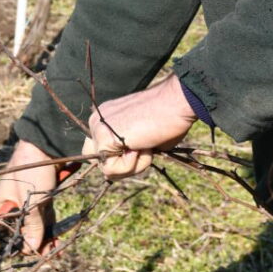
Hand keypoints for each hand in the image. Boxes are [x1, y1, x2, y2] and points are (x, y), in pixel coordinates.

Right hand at [0, 139, 57, 254]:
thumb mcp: (32, 200)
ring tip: (56, 250)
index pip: (7, 233)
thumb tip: (31, 248)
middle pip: (22, 231)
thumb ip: (32, 224)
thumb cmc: (31, 169)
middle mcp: (13, 206)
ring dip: (45, 238)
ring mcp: (28, 201)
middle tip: (50, 255)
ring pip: (35, 226)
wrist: (45, 144)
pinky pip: (44, 217)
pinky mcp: (41, 197)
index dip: (19, 245)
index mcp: (2, 206)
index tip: (33, 253)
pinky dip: (50, 227)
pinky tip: (57, 239)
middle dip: (35, 244)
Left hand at [81, 75, 195, 180]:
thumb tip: (118, 168)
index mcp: (106, 118)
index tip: (143, 142)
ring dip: (133, 164)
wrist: (175, 101)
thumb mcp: (143, 136)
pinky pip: (111, 170)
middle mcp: (97, 121)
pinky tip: (141, 143)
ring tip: (146, 143)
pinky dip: (132, 164)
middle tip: (144, 146)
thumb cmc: (168, 117)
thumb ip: (127, 148)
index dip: (125, 158)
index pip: (103, 153)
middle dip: (126, 165)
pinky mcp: (103, 138)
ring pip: (107, 169)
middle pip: (103, 163)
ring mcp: (97, 129)